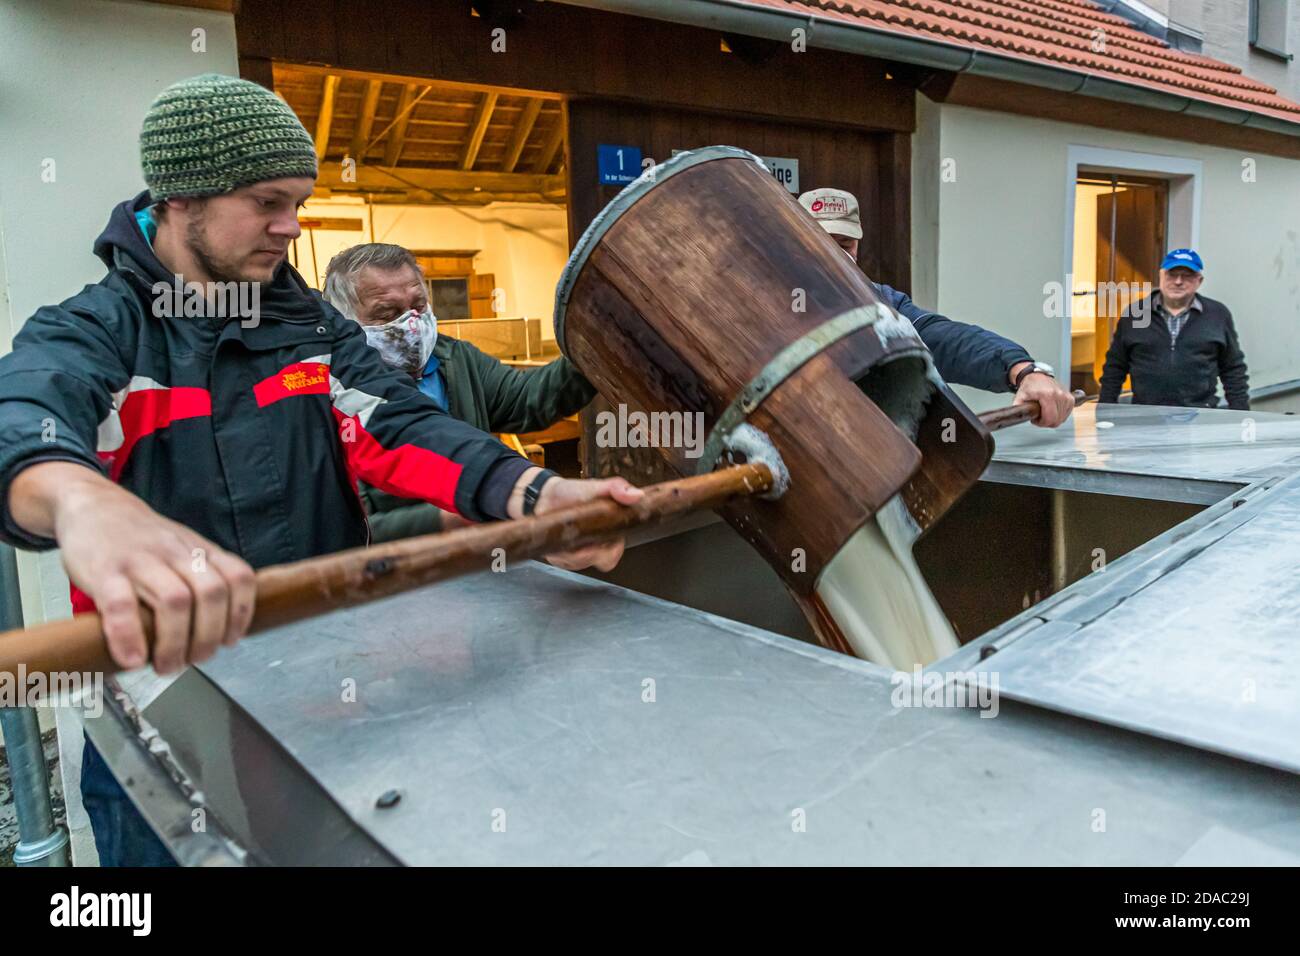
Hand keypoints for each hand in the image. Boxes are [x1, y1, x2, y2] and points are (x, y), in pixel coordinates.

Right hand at [10, 462, 256, 673]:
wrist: (92, 505)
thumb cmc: (139, 537)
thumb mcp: (181, 548)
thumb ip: (200, 579)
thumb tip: (217, 631)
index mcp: (198, 550)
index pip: (239, 577)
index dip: (241, 613)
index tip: (230, 640)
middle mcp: (175, 553)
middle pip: (211, 594)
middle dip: (209, 637)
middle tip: (196, 659)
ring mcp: (140, 561)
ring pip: (175, 601)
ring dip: (175, 644)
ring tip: (167, 665)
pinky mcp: (104, 571)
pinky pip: (121, 605)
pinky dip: (129, 636)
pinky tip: (132, 658)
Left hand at [507, 468, 643, 571]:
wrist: (548, 495)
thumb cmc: (575, 492)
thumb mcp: (598, 486)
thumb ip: (618, 488)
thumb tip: (637, 495)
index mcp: (610, 534)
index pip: (614, 555)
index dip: (608, 552)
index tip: (597, 540)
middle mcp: (596, 548)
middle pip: (598, 563)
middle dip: (587, 552)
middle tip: (578, 536)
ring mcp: (578, 555)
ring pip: (578, 564)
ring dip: (571, 551)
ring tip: (566, 532)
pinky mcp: (560, 557)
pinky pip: (562, 562)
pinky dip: (558, 551)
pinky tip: (558, 537)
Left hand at [1011, 370, 1074, 427]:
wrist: (1037, 376)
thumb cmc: (1029, 386)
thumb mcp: (1019, 398)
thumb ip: (1017, 409)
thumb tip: (1015, 417)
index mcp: (1047, 395)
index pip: (1050, 419)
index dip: (1041, 423)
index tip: (1035, 420)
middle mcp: (1059, 395)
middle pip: (1056, 420)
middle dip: (1046, 422)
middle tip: (1038, 416)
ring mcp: (1066, 396)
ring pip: (1062, 419)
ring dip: (1052, 418)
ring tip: (1044, 411)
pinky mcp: (1070, 398)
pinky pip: (1067, 414)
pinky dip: (1059, 415)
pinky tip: (1051, 410)